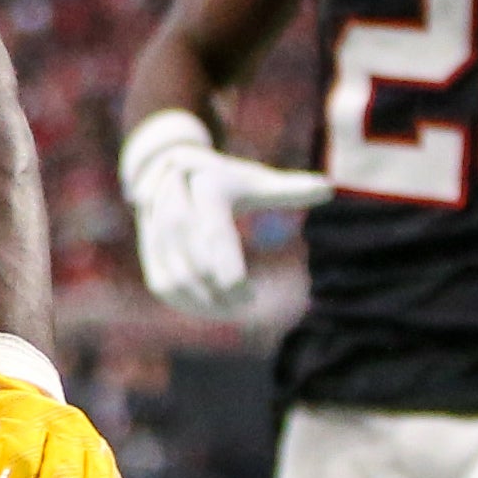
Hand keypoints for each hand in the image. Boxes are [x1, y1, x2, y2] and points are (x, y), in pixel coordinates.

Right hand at [122, 112, 332, 316]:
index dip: (230, 274)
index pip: (216, 239)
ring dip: (203, 303)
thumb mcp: (256, 180)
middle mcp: (176, 208)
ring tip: (231, 311)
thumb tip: (329, 189)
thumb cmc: (226, 178)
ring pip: (176, 279)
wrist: (170, 165)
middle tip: (245, 306)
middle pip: (196, 265)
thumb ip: (289, 189)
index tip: (251, 296)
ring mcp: (156, 229)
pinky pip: (164, 285)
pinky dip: (186, 303)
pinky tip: (212, 309)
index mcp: (206, 188)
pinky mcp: (148, 248)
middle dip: (220, 293)